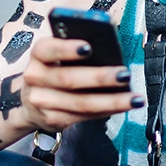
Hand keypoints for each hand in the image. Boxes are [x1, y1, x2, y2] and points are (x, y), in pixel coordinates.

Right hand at [20, 36, 142, 131]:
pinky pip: (84, 116)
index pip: (48, 49)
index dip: (67, 49)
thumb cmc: (55, 68)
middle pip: (69, 79)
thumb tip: (108, 46)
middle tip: (124, 74)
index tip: (89, 47)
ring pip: (81, 103)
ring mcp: (42, 102)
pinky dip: (106, 111)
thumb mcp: (58, 53)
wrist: (31, 100)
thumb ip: (78, 47)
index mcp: (39, 55)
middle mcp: (35, 78)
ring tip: (134, 97)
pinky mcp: (53, 120)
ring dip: (111, 101)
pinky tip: (122, 106)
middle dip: (100, 77)